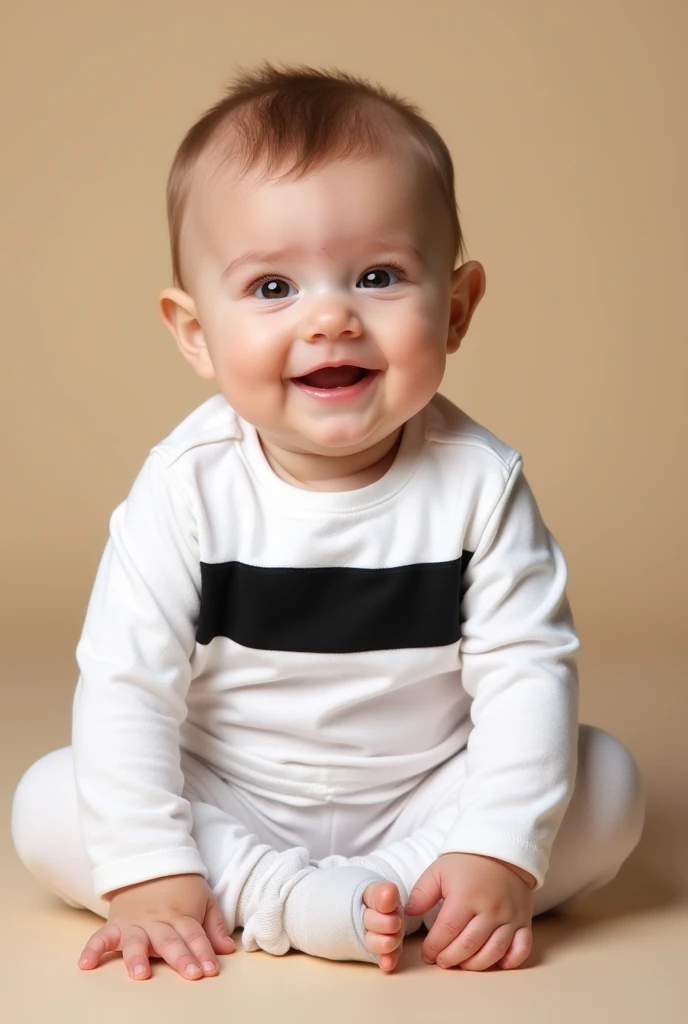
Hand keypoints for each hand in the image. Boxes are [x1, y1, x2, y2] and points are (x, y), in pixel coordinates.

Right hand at [77, 873, 235, 980]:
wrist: (150, 861)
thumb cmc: (181, 885)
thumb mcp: (204, 898)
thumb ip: (214, 926)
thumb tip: (227, 951)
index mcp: (182, 915)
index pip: (194, 936)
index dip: (203, 953)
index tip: (210, 970)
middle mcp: (158, 921)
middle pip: (170, 941)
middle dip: (181, 958)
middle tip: (191, 973)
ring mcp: (135, 924)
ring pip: (137, 942)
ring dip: (138, 957)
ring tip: (141, 974)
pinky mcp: (115, 924)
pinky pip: (100, 937)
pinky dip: (92, 950)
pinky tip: (86, 965)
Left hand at [404, 852, 534, 970]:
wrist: (501, 850)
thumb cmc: (466, 863)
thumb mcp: (439, 871)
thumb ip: (422, 893)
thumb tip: (408, 913)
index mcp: (466, 896)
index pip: (447, 931)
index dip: (434, 947)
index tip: (427, 954)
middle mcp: (490, 909)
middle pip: (468, 946)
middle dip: (451, 959)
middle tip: (441, 961)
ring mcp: (509, 917)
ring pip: (493, 952)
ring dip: (475, 964)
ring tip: (462, 964)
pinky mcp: (524, 921)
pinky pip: (521, 948)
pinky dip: (510, 961)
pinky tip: (497, 963)